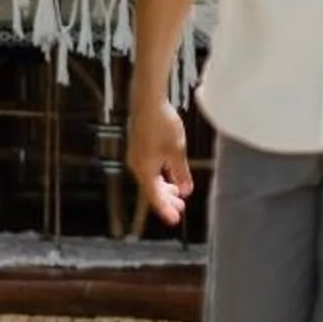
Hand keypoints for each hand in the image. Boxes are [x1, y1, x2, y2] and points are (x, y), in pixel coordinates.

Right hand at [129, 95, 192, 226]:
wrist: (148, 101)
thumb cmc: (162, 125)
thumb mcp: (177, 152)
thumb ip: (181, 173)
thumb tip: (185, 190)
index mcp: (145, 170)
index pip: (154, 197)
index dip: (165, 209)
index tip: (175, 220)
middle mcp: (137, 166)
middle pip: (152, 189)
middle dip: (167, 199)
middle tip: (181, 208)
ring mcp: (137, 156)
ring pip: (151, 178)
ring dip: (165, 187)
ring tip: (179, 192)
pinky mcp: (139, 146)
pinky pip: (150, 168)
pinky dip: (161, 175)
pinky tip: (171, 173)